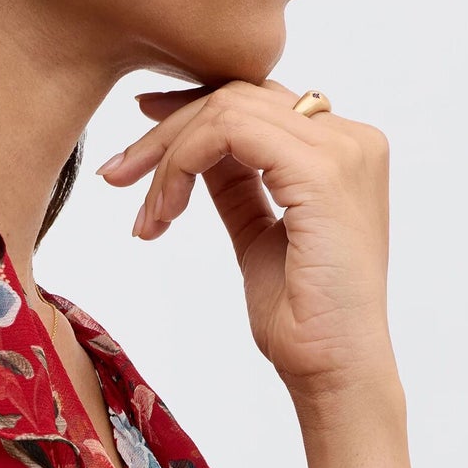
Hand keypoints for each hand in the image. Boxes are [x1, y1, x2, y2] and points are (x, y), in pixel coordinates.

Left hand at [97, 78, 398, 425]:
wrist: (334, 371)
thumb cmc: (304, 322)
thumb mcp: (259, 236)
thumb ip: (237, 185)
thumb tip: (198, 152)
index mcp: (343, 152)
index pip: (258, 103)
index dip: (191, 113)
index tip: (140, 146)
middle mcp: (351, 139)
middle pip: (238, 96)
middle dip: (166, 131)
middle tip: (116, 175)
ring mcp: (341, 150)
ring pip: (227, 109)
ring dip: (168, 156)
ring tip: (147, 215)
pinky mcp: (321, 171)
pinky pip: (229, 132)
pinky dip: (183, 163)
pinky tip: (164, 211)